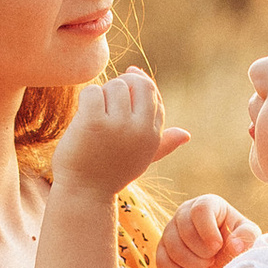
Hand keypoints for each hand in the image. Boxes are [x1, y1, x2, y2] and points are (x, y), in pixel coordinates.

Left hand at [55, 69, 190, 196]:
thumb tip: (185, 135)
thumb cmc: (110, 176)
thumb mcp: (140, 159)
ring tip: (92, 118)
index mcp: (152, 135)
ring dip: (101, 95)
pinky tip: (82, 117)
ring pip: (114, 86)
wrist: (84, 194)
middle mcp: (140, 129)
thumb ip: (163, 144)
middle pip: (137, 84)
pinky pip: (93, 91)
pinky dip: (85, 99)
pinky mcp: (94, 123)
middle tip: (106, 100)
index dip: (141, 80)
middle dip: (122, 84)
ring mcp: (118, 126)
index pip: (153, 94)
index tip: (129, 73)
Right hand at [156, 192, 261, 267]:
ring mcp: (169, 230)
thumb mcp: (248, 236)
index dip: (208, 231)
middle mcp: (184, 212)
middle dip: (202, 252)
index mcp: (207, 203)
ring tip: (205, 264)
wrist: (221, 260)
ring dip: (192, 264)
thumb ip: (246, 236)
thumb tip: (234, 245)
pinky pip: (162, 263)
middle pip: (185, 231)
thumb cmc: (236, 242)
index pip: (200, 210)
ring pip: (172, 249)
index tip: (218, 247)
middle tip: (213, 258)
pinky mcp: (161, 248)